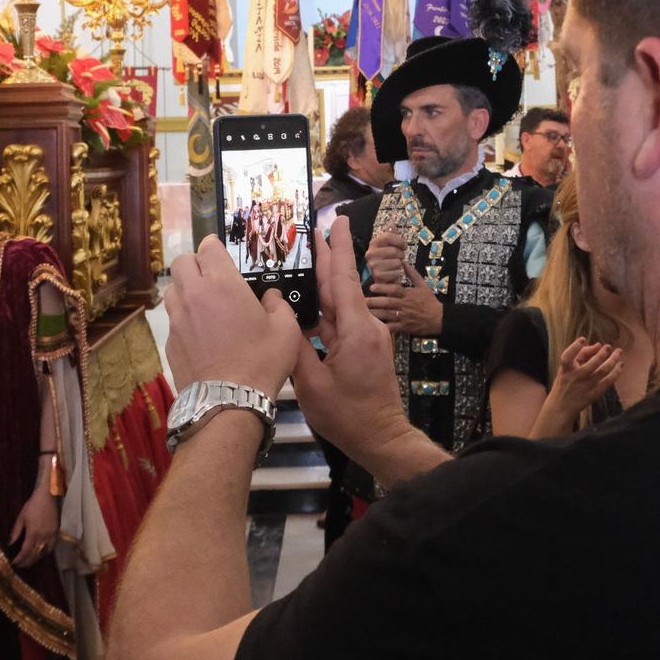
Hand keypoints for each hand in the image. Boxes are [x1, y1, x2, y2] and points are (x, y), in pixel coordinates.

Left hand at [9, 487, 59, 568]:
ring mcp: (51, 535)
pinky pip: (52, 547)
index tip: (14, 563)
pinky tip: (41, 553)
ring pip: (44, 552)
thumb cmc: (32, 505)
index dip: (20, 559)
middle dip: (27, 561)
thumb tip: (10, 543)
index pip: (25, 551)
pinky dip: (46, 552)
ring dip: (36, 558)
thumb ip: (16, 532)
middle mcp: (43, 537)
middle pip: (35, 554)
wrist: (47, 496)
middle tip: (21, 566)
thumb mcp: (21, 517)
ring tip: (30, 562)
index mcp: (33, 533)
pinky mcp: (56, 532)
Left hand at [163, 236, 299, 399]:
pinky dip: (183, 317)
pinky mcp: (170, 341)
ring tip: (202, 302)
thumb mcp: (286, 330)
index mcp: (223, 283)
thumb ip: (278, 305)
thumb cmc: (261, 361)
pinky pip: (172, 318)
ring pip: (172, 289)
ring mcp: (178, 318)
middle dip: (195, 263)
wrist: (228, 402)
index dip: (215, 246)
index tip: (221, 253)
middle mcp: (194, 294)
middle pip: (181, 262)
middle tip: (211, 275)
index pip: (208, 247)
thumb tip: (270, 298)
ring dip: (185, 288)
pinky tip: (199, 333)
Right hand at [292, 217, 415, 465]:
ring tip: (305, 258)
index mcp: (356, 330)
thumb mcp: (312, 384)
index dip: (337, 248)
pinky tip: (307, 302)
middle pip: (342, 285)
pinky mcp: (364, 348)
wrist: (382, 439)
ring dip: (325, 281)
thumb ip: (295, 346)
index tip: (336, 220)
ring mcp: (367, 337)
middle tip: (313, 229)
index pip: (344, 279)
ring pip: (341, 302)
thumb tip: (278, 315)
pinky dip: (325, 308)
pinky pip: (341, 321)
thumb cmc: (348, 416)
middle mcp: (366, 326)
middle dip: (329, 256)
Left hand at [365, 259, 443, 336]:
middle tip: (362, 300)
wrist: (438, 318)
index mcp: (408, 294)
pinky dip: (383, 327)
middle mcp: (404, 305)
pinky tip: (373, 326)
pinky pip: (392, 328)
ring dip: (375, 313)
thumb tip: (403, 262)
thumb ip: (412, 274)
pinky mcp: (404, 327)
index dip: (383, 288)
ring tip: (363, 312)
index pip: (394, 290)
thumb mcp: (423, 285)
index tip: (372, 287)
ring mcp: (404, 317)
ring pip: (387, 315)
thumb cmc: (429, 301)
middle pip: (388, 303)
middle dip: (374, 301)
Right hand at [548, 337, 622, 416]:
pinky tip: (620, 365)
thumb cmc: (565, 382)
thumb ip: (581, 354)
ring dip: (613, 360)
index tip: (583, 339)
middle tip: (609, 346)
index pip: (567, 357)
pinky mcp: (593, 395)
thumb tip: (599, 345)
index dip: (574, 347)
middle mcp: (575, 378)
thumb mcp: (566, 368)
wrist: (561, 407)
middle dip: (602, 353)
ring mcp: (585, 387)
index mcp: (565, 370)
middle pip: (592, 364)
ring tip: (619, 352)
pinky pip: (608, 382)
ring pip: (603, 372)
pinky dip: (616, 373)